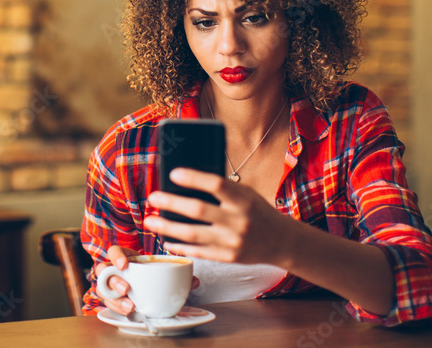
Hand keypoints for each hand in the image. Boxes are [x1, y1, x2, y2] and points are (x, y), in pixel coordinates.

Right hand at [94, 245, 199, 315]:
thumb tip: (194, 281)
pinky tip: (131, 313)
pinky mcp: (113, 299)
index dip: (116, 257)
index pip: (113, 251)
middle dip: (114, 282)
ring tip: (131, 307)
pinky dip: (119, 310)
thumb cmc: (151, 272)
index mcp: (124, 257)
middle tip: (126, 289)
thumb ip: (176, 273)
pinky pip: (110, 305)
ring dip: (115, 300)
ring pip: (103, 291)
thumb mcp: (161, 269)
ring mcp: (111, 286)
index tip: (124, 265)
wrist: (147, 284)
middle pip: (103, 273)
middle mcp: (114, 270)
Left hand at [142, 168, 294, 266]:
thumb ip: (223, 189)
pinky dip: (180, 247)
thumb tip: (187, 179)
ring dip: (168, 228)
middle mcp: (238, 221)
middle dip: (171, 204)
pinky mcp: (228, 258)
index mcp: (244, 200)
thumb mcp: (247, 194)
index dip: (194, 178)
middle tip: (153, 197)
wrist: (282, 242)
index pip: (217, 185)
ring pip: (193, 235)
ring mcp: (232, 242)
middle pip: (199, 210)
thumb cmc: (258, 212)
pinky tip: (166, 240)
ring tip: (149, 221)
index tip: (173, 173)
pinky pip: (198, 252)